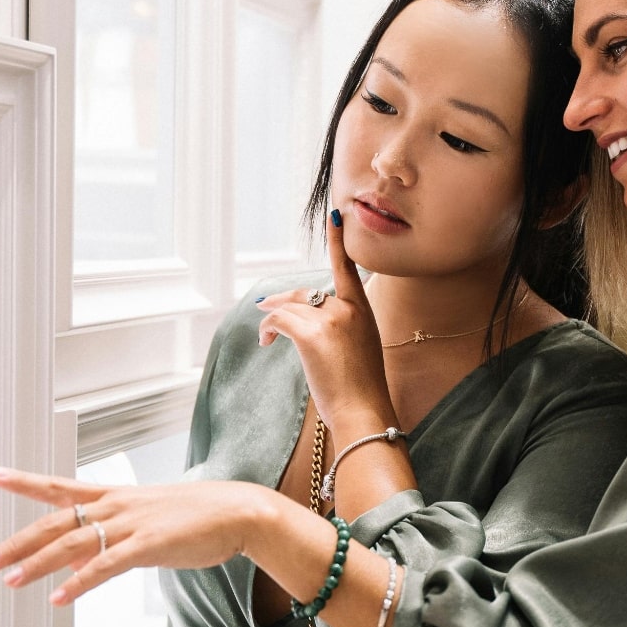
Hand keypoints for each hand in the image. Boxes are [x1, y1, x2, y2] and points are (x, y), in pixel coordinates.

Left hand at [0, 466, 272, 604]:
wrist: (238, 511)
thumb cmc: (195, 518)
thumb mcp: (144, 525)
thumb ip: (107, 542)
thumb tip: (75, 564)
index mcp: (114, 496)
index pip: (59, 487)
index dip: (24, 481)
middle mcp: (116, 505)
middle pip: (55, 522)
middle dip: (17, 542)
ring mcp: (131, 523)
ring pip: (73, 543)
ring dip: (38, 563)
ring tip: (10, 580)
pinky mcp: (148, 544)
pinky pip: (106, 565)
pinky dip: (79, 583)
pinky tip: (59, 598)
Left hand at [256, 211, 397, 434]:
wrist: (362, 412)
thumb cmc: (361, 389)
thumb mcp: (360, 348)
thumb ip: (342, 326)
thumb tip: (310, 323)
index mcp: (363, 310)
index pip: (348, 267)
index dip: (338, 240)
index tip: (335, 214)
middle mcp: (347, 309)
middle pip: (305, 292)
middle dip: (281, 300)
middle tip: (264, 309)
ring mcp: (331, 320)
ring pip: (288, 308)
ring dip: (272, 321)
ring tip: (267, 338)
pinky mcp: (312, 336)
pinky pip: (279, 321)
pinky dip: (268, 330)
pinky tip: (267, 342)